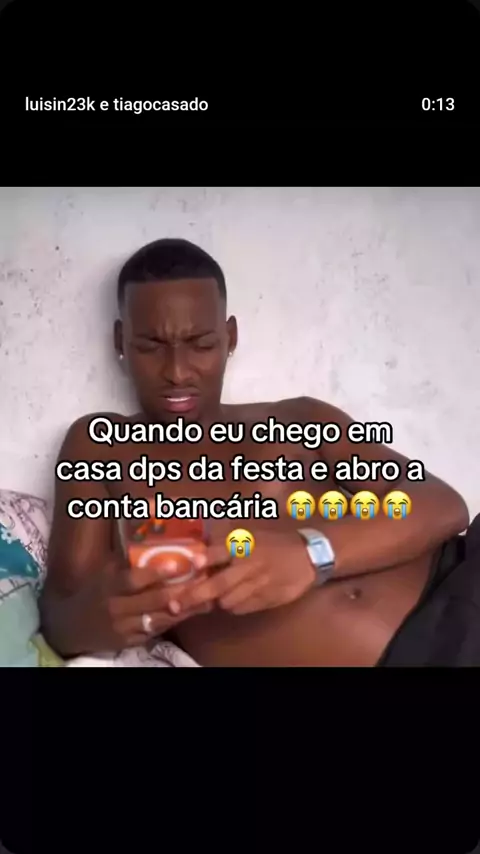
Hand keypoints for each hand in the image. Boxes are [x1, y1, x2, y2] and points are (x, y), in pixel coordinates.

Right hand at [78, 555, 224, 651]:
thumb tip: (150, 536)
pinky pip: (156, 631)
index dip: (154, 573)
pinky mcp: (130, 642)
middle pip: (152, 601)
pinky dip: (174, 621)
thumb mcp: (104, 574)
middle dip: (180, 590)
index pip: (132, 580)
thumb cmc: (94, 592)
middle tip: (203, 579)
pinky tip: (191, 612)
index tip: (177, 564)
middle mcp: (116, 608)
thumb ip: (126, 561)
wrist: (71, 626)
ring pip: (159, 619)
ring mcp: (123, 628)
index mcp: (108, 587)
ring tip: (207, 598)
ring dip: (184, 609)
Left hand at [175, 529, 316, 615]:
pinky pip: (241, 608)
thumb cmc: (275, 542)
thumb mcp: (252, 535)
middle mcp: (248, 565)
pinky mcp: (265, 599)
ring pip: (227, 601)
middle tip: (175, 604)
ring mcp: (257, 584)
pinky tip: (236, 598)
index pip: (219, 553)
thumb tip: (200, 552)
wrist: (308, 556)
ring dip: (217, 601)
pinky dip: (234, 606)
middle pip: (217, 584)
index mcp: (244, 546)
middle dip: (195, 595)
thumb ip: (229, 543)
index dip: (204, 559)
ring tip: (214, 596)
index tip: (191, 565)